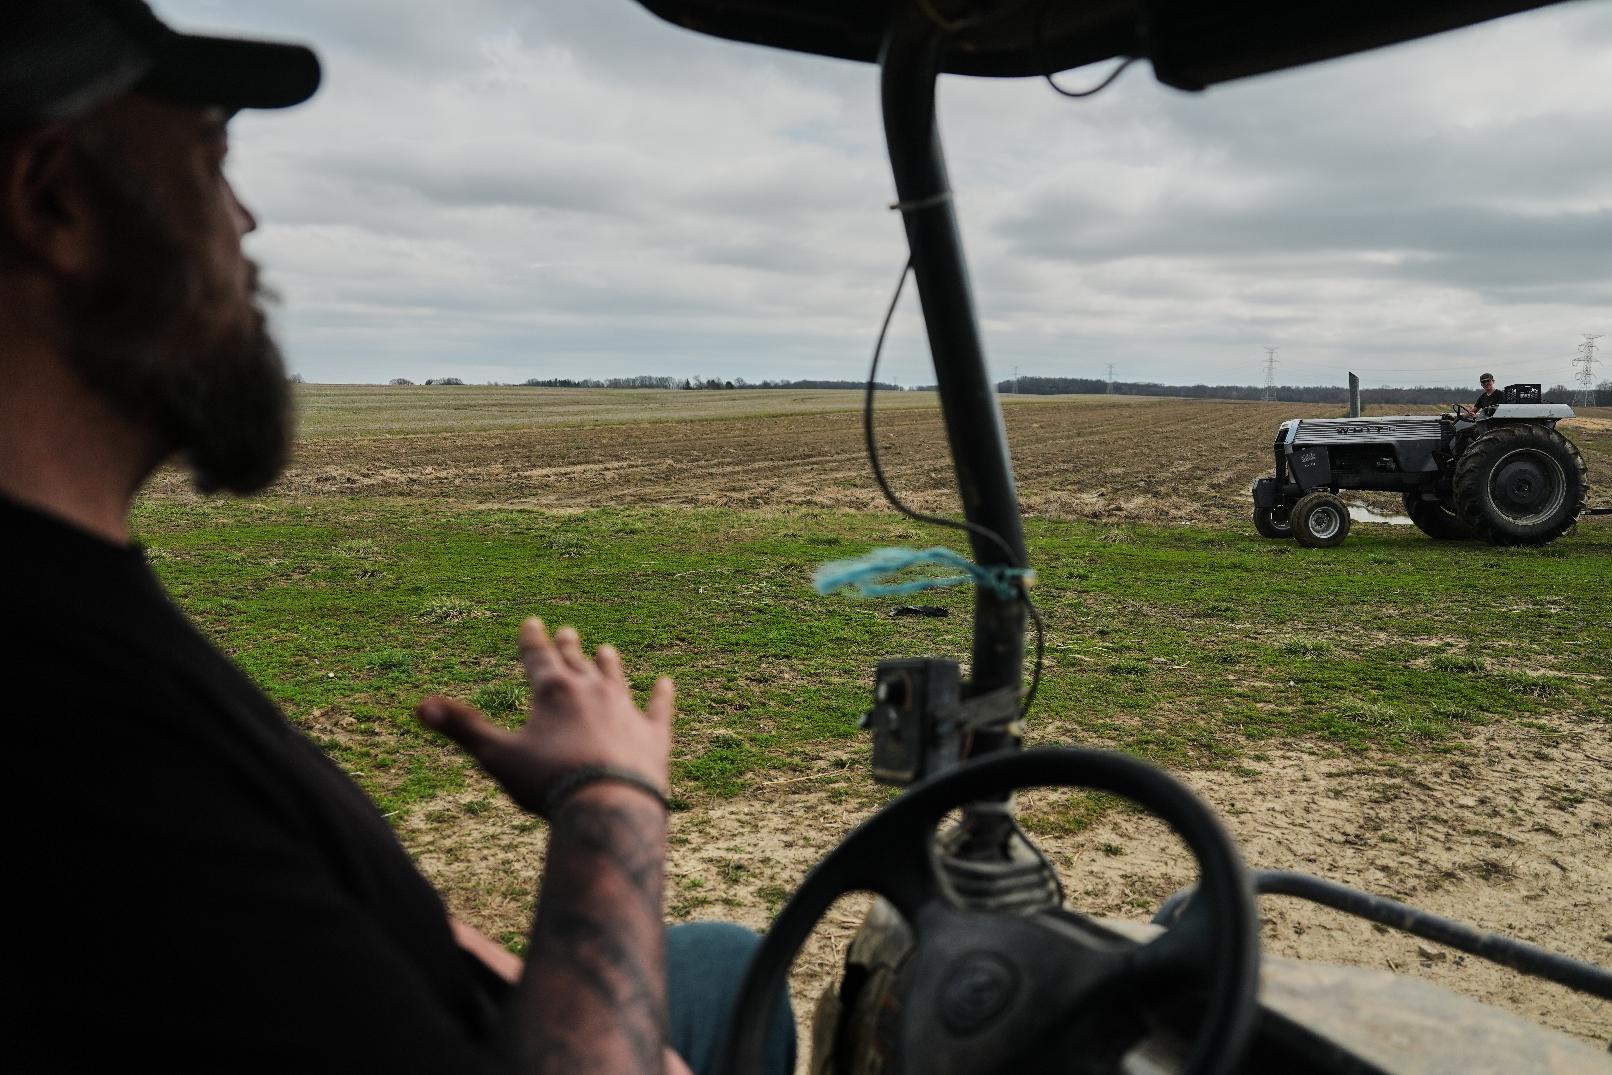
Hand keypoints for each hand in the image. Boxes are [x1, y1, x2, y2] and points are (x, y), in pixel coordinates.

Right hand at [417, 618, 674, 815]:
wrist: (609, 806)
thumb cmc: (548, 782)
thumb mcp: (496, 756)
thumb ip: (461, 728)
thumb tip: (419, 706)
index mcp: (553, 691)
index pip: (538, 657)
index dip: (532, 640)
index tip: (532, 622)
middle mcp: (592, 691)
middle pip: (577, 662)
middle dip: (568, 647)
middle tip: (567, 630)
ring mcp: (626, 711)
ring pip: (616, 679)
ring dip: (609, 665)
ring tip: (607, 650)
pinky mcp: (653, 736)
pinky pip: (658, 709)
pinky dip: (661, 697)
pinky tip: (666, 684)